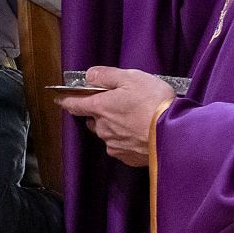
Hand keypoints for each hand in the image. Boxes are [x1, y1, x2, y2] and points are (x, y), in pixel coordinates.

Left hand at [55, 67, 174, 166]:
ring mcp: (115, 145)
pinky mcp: (128, 157)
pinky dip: (126, 140)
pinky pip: (121, 147)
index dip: (66, 100)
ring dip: (114, 127)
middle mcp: (103, 129)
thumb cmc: (153, 102)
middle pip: (94, 120)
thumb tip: (89, 75)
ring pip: (107, 134)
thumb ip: (107, 75)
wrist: (174, 133)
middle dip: (100, 113)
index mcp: (101, 107)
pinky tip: (140, 133)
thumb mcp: (131, 78)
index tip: (60, 99)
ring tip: (134, 119)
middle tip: (117, 104)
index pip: (75, 104)